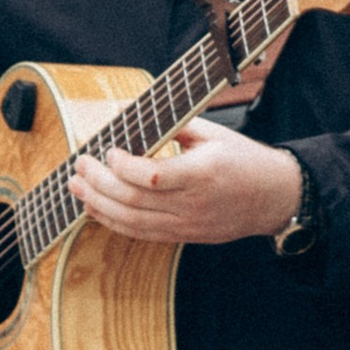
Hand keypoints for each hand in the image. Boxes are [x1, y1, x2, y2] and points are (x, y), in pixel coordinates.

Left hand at [71, 119, 303, 247]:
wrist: (272, 198)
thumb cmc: (244, 161)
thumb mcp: (215, 134)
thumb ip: (173, 125)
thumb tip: (133, 113)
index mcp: (202, 174)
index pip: (152, 176)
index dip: (123, 165)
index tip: (109, 150)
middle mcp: (192, 204)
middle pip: (133, 200)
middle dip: (99, 183)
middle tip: (81, 165)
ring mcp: (186, 224)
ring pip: (131, 221)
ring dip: (98, 204)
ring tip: (76, 187)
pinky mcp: (182, 235)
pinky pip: (139, 234)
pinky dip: (113, 221)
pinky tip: (95, 208)